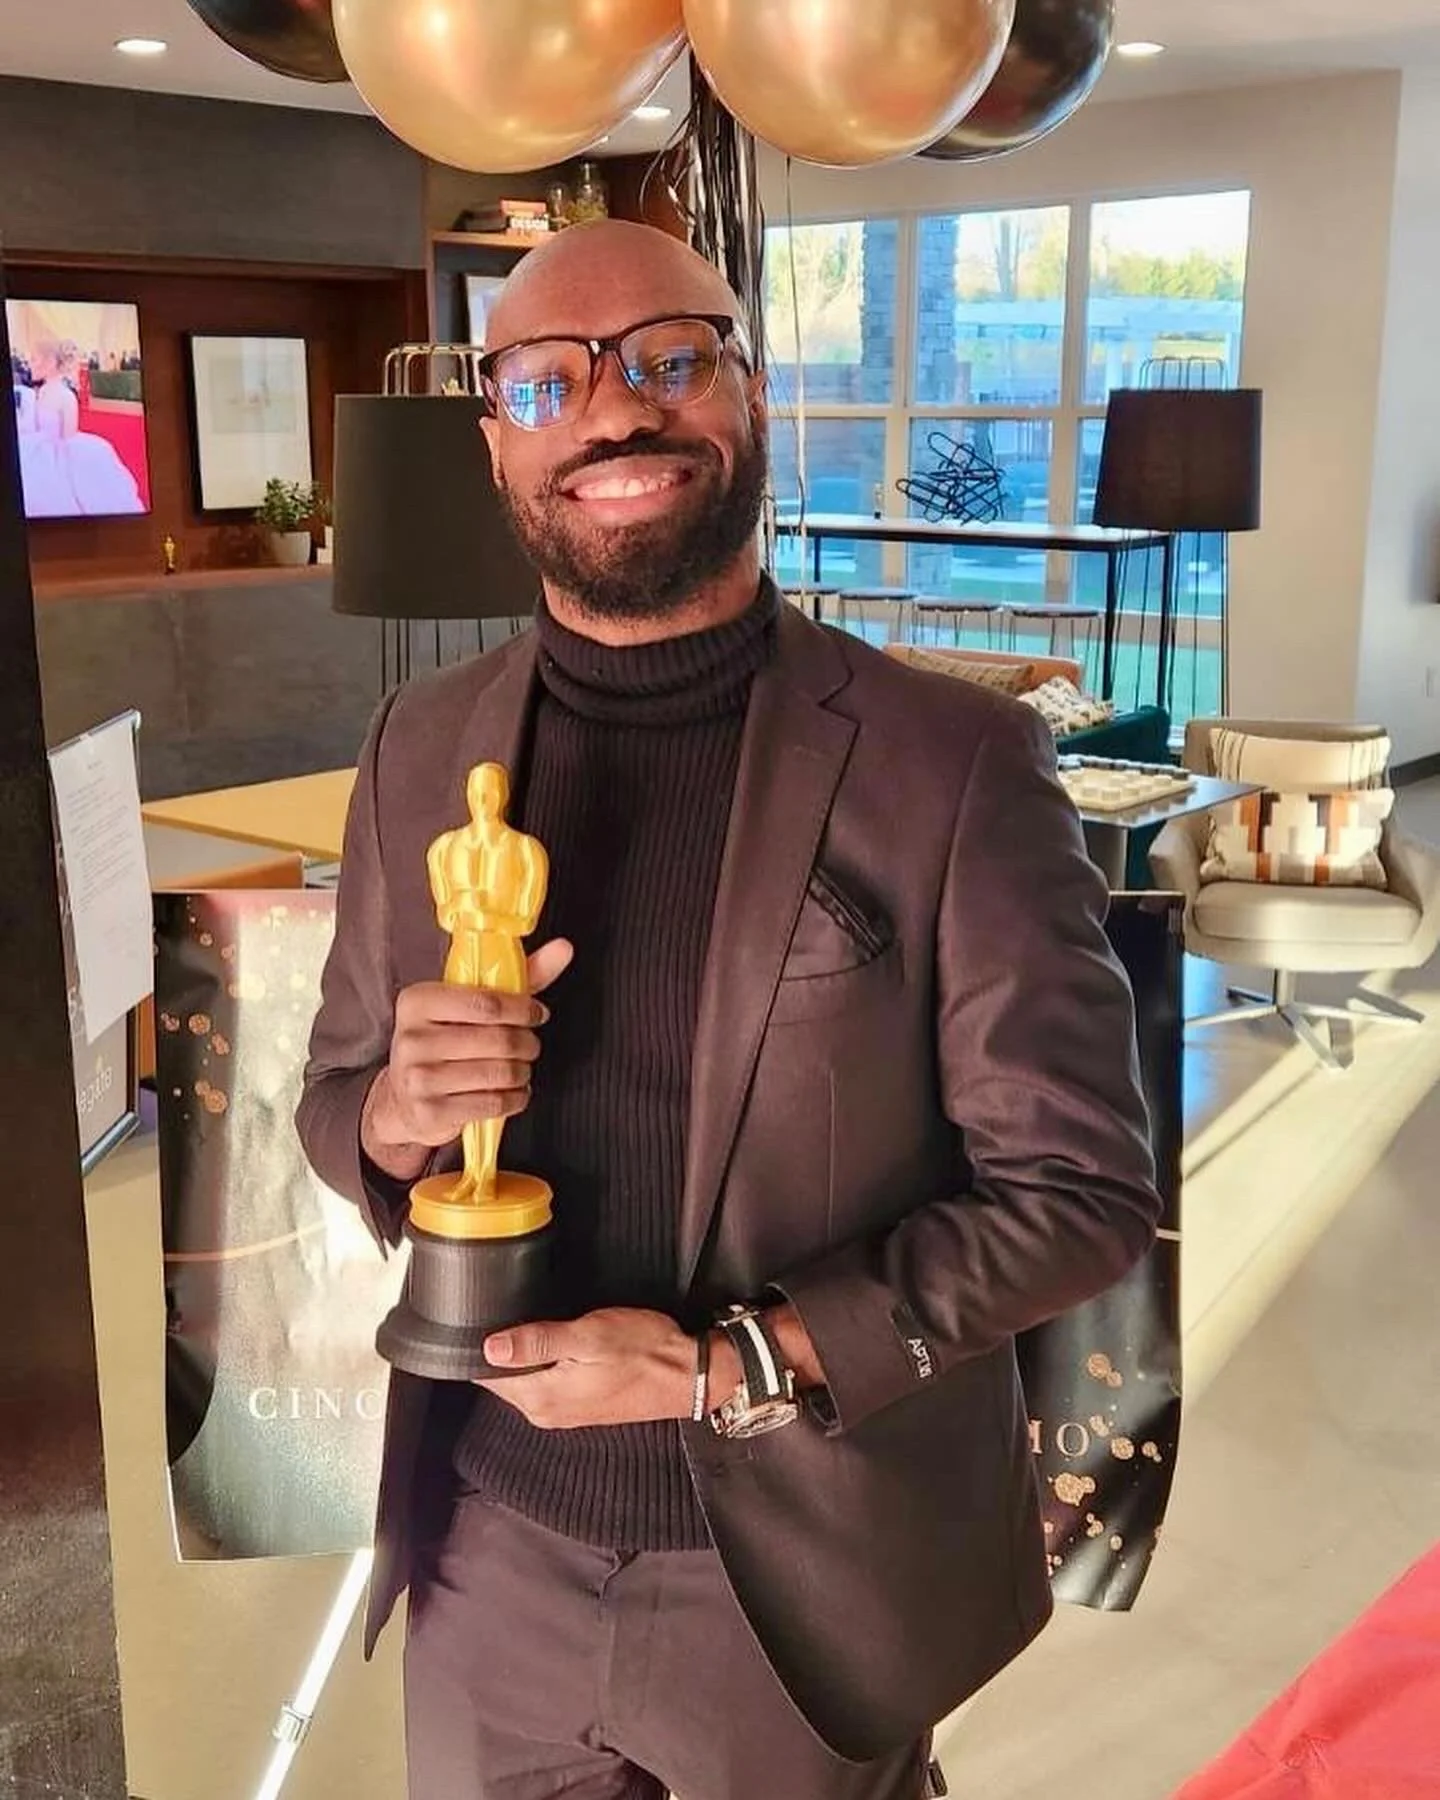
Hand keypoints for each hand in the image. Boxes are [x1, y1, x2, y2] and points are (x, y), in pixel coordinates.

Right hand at [362, 938, 573, 1180]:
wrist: (403, 1098)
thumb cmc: (445, 1041)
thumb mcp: (471, 1003)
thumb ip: (520, 975)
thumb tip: (563, 949)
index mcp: (418, 1001)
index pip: (487, 1003)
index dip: (523, 1009)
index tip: (536, 1013)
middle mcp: (412, 1038)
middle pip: (498, 1040)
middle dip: (527, 1044)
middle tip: (529, 1045)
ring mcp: (418, 1078)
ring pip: (500, 1072)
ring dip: (522, 1072)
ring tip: (519, 1068)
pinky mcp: (430, 1112)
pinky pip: (493, 1103)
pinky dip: (515, 1098)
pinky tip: (512, 1091)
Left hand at [475, 1309, 700, 1429]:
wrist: (688, 1375)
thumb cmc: (643, 1350)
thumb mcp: (588, 1337)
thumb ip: (537, 1343)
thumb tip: (489, 1348)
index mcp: (542, 1398)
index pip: (487, 1375)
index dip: (479, 1344)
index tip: (481, 1313)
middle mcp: (545, 1411)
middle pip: (502, 1378)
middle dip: (500, 1346)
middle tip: (507, 1307)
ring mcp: (563, 1411)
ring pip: (523, 1379)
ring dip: (522, 1353)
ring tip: (529, 1318)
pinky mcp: (579, 1404)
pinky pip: (544, 1381)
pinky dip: (541, 1361)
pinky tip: (553, 1338)